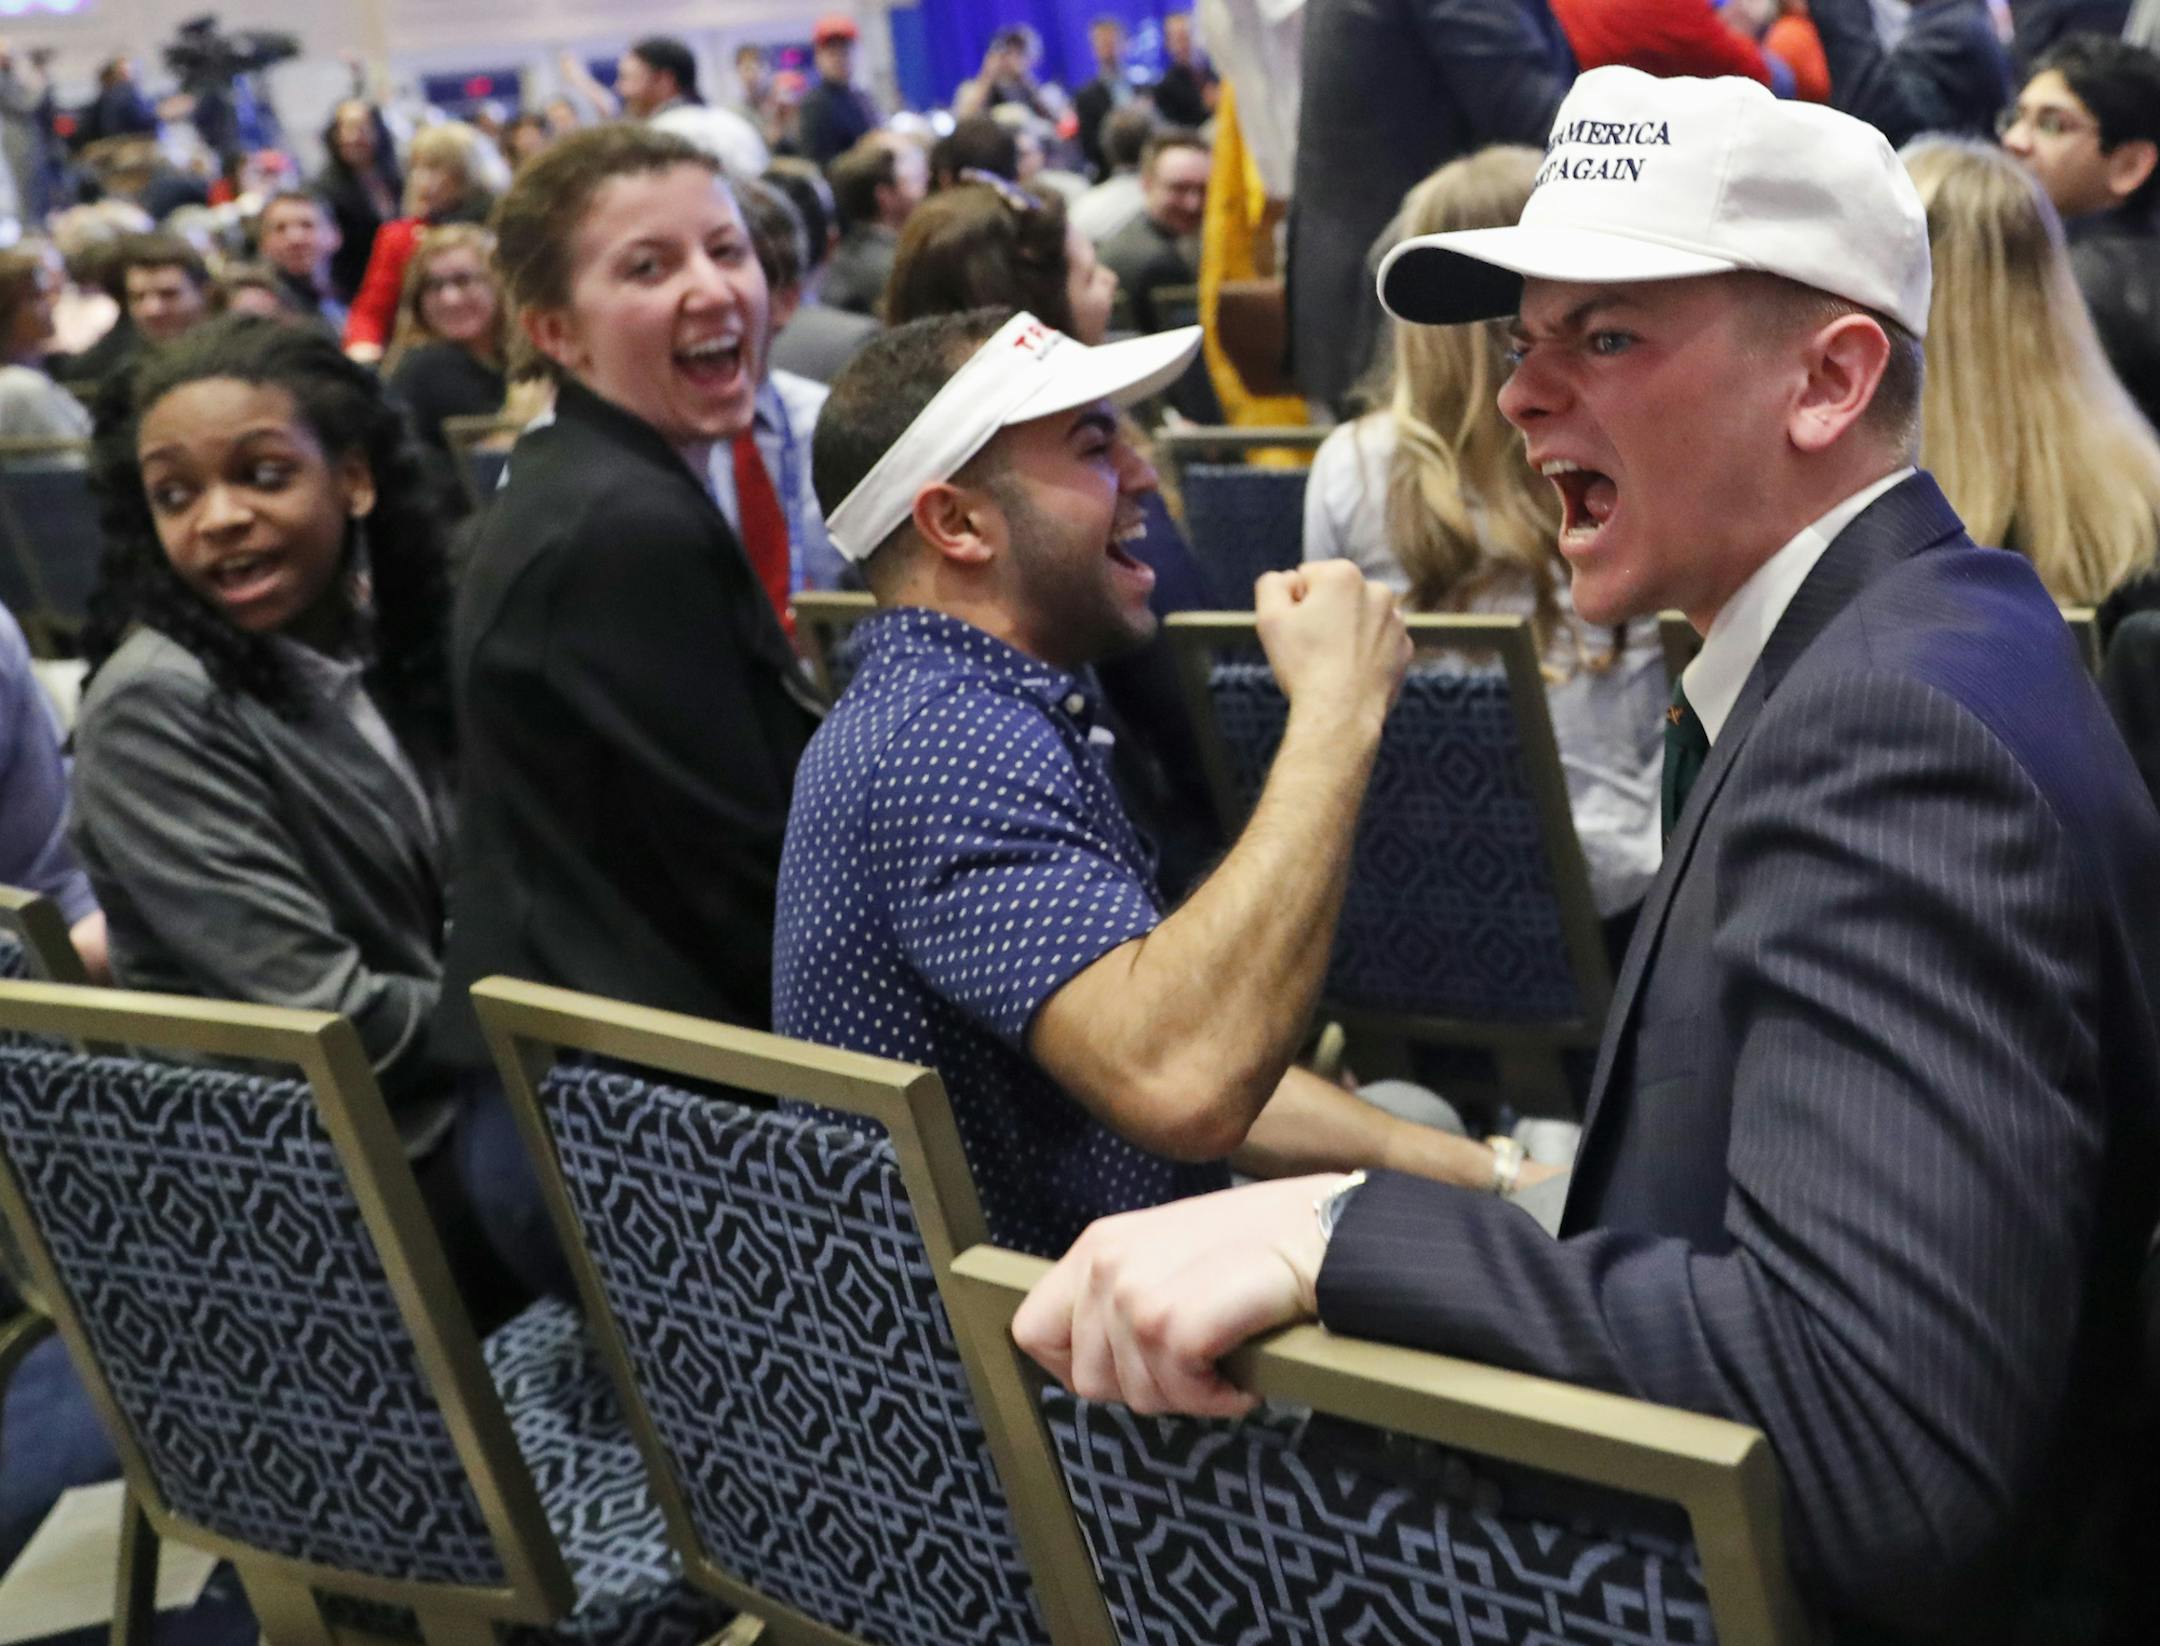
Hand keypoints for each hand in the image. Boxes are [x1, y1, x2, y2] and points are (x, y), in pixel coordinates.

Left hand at [1013, 1175, 1337, 1417]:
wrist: (1326, 1231)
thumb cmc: (1261, 1249)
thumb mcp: (1169, 1258)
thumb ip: (1123, 1298)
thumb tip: (1098, 1368)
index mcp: (1098, 1246)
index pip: (1032, 1332)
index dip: (1077, 1368)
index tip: (1133, 1370)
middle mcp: (1106, 1262)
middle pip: (1088, 1381)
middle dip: (1150, 1388)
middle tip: (1200, 1364)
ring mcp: (1134, 1291)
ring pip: (1136, 1395)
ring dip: (1192, 1394)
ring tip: (1229, 1357)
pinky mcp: (1172, 1320)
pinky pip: (1178, 1392)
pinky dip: (1220, 1398)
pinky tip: (1246, 1371)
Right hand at [1254, 560, 1410, 730]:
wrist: (1341, 713)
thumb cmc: (1303, 665)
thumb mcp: (1269, 617)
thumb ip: (1272, 584)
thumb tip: (1289, 579)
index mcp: (1344, 574)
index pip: (1307, 577)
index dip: (1295, 604)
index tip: (1297, 630)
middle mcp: (1377, 590)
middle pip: (1336, 596)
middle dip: (1323, 614)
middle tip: (1313, 648)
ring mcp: (1396, 621)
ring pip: (1358, 618)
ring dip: (1346, 631)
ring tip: (1332, 662)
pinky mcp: (1404, 648)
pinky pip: (1377, 642)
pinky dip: (1364, 652)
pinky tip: (1351, 672)